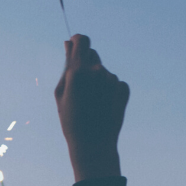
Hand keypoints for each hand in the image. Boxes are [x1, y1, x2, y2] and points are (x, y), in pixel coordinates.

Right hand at [54, 34, 128, 181]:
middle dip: (86, 64)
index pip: (82, 40)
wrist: (93, 145)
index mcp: (78, 71)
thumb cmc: (71, 120)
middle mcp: (97, 72)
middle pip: (93, 54)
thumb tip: (69, 43)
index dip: (78, 40)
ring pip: (103, 70)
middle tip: (81, 86)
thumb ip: (66, 65)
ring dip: (98, 80)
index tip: (76, 45)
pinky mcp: (124, 88)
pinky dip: (109, 90)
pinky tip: (103, 106)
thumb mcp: (61, 92)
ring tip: (92, 102)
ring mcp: (113, 80)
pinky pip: (114, 82)